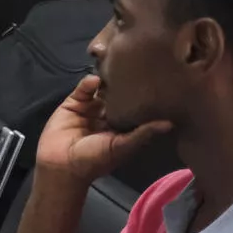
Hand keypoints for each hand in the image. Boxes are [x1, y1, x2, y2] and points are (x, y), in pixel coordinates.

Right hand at [36, 76, 171, 183]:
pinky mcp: (73, 104)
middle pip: (118, 96)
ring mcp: (89, 109)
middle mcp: (106, 116)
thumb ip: (144, 133)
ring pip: (101, 90)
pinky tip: (95, 79)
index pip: (135, 108)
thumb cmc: (95, 160)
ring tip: (118, 67)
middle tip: (139, 68)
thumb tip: (170, 123)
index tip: (157, 83)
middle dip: (126, 85)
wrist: (61, 164)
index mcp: (121, 127)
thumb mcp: (123, 147)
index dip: (144, 98)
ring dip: (108, 81)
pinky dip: (88, 83)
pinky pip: (82, 90)